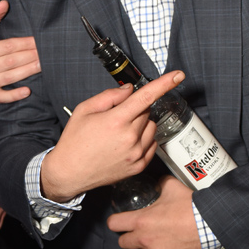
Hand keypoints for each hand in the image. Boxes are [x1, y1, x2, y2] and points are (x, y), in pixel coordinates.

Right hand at [0, 0, 40, 102]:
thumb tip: (4, 3)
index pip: (9, 46)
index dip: (26, 43)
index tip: (40, 40)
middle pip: (11, 61)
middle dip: (31, 56)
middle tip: (48, 52)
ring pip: (10, 77)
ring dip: (29, 71)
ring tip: (44, 65)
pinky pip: (2, 97)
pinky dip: (14, 95)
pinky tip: (28, 90)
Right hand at [41, 71, 185, 202]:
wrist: (69, 173)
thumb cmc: (75, 141)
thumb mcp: (85, 110)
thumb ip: (110, 96)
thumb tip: (129, 90)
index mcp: (116, 121)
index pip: (146, 97)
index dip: (164, 83)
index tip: (178, 75)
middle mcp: (130, 138)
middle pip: (146, 111)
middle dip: (134, 109)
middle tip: (116, 117)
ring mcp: (136, 154)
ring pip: (151, 126)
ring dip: (141, 124)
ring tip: (120, 131)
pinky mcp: (139, 166)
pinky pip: (152, 144)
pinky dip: (143, 139)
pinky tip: (125, 142)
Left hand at [108, 175, 201, 248]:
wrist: (209, 224)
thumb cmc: (191, 206)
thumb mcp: (172, 187)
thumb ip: (160, 184)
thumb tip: (158, 182)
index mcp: (141, 220)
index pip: (113, 224)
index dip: (116, 221)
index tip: (120, 221)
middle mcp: (143, 239)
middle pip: (122, 242)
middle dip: (129, 236)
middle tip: (138, 231)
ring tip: (150, 243)